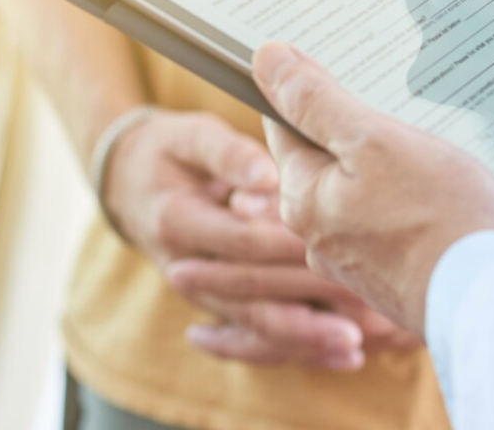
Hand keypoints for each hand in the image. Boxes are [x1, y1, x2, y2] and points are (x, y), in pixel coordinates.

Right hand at [105, 110, 371, 368]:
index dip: (288, 246)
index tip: (336, 247)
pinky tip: (344, 357)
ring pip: (259, 325)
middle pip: (255, 293)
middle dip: (311, 299)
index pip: (242, 241)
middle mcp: (187, 268)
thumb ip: (229, 154)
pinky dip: (300, 349)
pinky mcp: (220, 306)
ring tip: (357, 343)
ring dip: (309, 338)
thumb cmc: (170, 151)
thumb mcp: (191, 137)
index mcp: (180, 222)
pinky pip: (259, 337)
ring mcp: (203, 294)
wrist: (128, 183)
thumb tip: (268, 176)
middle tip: (365, 301)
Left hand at [252, 43, 493, 334]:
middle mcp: (319, 236)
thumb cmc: (439, 217)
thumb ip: (316, 101)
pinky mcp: (391, 278)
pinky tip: (434, 197)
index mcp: (303, 199)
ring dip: (381, 170)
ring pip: (357, 194)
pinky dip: (403, 205)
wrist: (492, 301)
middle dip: (349, 132)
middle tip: (390, 108)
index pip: (284, 126)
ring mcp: (356, 262)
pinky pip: (385, 226)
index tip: (332, 66)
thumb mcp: (373, 140)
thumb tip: (266, 60)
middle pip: (322, 162)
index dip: (305, 90)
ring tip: (421, 154)